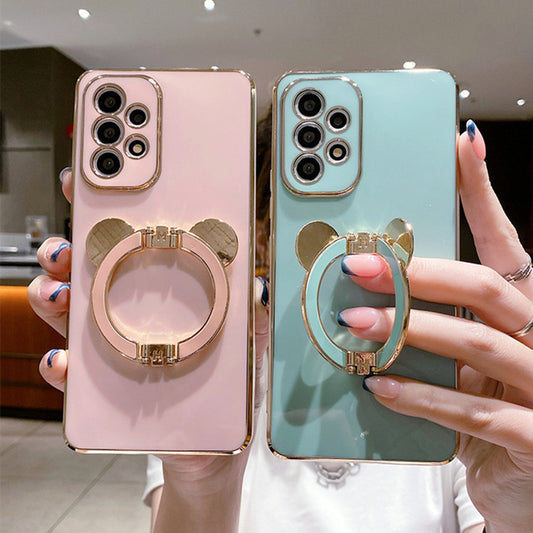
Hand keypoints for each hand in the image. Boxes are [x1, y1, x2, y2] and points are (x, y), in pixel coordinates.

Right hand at [27, 168, 269, 532]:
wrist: (212, 451)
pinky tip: (65, 358)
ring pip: (70, 310)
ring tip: (59, 291)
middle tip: (67, 238)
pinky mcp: (104, 387)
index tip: (97, 181)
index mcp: (169, 293)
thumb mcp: (249, 345)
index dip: (114, 209)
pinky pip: (73, 371)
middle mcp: (134, 312)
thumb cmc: (231, 392)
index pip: (136, 242)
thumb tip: (260, 282)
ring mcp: (114, 346)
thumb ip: (251, 313)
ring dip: (54, 295)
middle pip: (93, 268)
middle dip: (71, 246)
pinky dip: (63, 362)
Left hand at [339, 122, 532, 531]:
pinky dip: (423, 398)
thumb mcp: (464, 361)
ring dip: (410, 330)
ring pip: (478, 343)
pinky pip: (476, 414)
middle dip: (420, 273)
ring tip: (354, 324)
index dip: (483, 194)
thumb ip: (433, 328)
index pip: (505, 243)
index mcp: (526, 312)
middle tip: (358, 266)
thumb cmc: (491, 406)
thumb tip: (363, 297)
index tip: (460, 146)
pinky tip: (378, 388)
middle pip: (486, 287)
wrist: (523, 485)